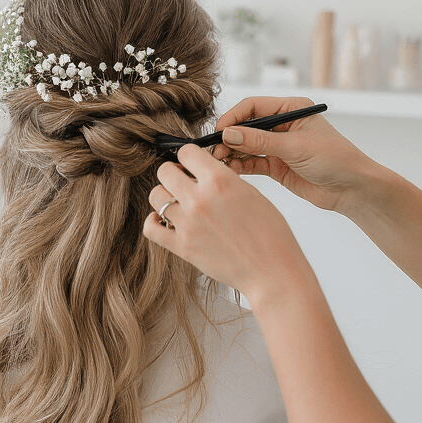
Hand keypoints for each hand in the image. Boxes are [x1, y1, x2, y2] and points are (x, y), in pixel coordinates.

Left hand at [144, 143, 306, 309]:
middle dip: (173, 173)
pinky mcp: (182, 247)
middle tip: (183, 182)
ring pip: (156, 197)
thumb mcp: (252, 194)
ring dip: (164, 197)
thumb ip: (224, 180)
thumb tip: (204, 174)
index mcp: (220, 180)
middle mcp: (199, 199)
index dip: (189, 157)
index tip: (192, 164)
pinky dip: (152, 221)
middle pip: (165, 172)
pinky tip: (163, 220)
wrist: (271, 270)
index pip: (186, 152)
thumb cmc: (270, 234)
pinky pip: (150, 228)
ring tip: (177, 203)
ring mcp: (187, 223)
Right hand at [213, 96, 376, 215]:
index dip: (234, 117)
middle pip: (246, 126)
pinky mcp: (276, 166)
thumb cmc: (335, 159)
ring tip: (222, 163)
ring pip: (246, 146)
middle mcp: (282, 125)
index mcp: (291, 109)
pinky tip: (233, 171)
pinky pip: (252, 163)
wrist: (352, 189)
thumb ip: (261, 141)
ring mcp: (278, 146)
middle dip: (230, 138)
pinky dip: (241, 166)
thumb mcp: (296, 147)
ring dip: (233, 153)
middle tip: (216, 152)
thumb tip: (229, 133)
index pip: (253, 107)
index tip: (220, 131)